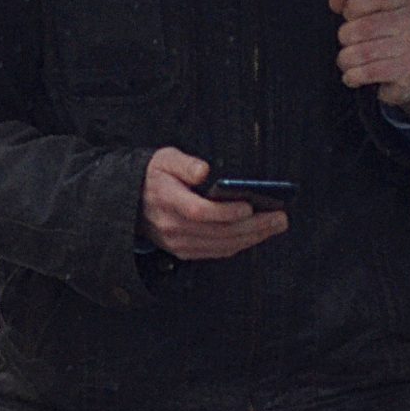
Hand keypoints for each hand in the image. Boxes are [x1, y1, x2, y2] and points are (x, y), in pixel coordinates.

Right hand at [139, 148, 286, 260]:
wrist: (129, 202)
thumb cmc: (153, 176)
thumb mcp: (164, 158)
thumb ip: (184, 164)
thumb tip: (204, 171)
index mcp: (167, 201)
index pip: (199, 212)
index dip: (226, 212)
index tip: (249, 206)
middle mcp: (172, 227)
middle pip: (218, 232)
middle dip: (253, 226)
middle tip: (280, 218)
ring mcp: (178, 243)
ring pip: (220, 245)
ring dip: (252, 238)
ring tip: (275, 225)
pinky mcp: (183, 251)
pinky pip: (215, 252)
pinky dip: (239, 245)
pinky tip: (256, 235)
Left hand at [329, 0, 409, 116]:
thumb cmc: (389, 37)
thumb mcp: (372, 11)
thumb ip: (352, 1)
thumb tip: (335, 0)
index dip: (354, 5)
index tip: (348, 15)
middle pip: (366, 26)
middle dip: (346, 36)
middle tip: (347, 43)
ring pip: (363, 51)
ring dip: (346, 59)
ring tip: (347, 61)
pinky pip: (369, 72)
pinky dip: (353, 76)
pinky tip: (353, 76)